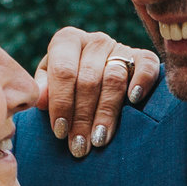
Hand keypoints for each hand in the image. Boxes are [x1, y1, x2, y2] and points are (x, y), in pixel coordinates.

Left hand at [35, 29, 160, 157]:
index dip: (61, 102)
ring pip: (114, 79)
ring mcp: (120, 47)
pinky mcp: (143, 57)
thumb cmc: (67, 87)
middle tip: (79, 145)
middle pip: (89, 79)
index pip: (63, 70)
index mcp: (67, 40)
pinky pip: (146, 65)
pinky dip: (142, 81)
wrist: (94, 80)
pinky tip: (134, 101)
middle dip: (82, 116)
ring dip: (106, 113)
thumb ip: (45, 91)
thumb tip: (40, 100)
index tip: (60, 131)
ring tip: (99, 139)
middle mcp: (94, 41)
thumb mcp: (50, 86)